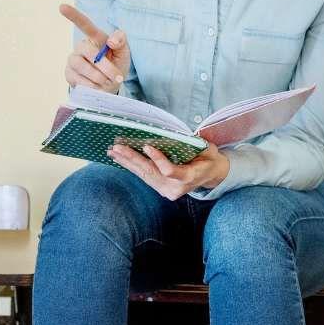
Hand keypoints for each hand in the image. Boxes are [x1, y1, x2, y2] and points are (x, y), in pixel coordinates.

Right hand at [60, 3, 130, 93]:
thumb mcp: (124, 52)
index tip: (61, 6)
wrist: (109, 86)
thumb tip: (110, 41)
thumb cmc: (116, 65)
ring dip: (98, 77)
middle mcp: (81, 47)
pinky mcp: (68, 74)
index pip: (83, 24)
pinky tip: (97, 87)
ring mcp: (73, 60)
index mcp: (94, 38)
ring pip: (81, 66)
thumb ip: (121, 41)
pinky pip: (77, 79)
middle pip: (89, 51)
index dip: (72, 15)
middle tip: (117, 77)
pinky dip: (91, 85)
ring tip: (107, 83)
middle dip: (105, 66)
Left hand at [107, 143, 228, 200]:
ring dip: (126, 162)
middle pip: (150, 172)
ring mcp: (166, 190)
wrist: (210, 175)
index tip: (146, 145)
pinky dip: (131, 166)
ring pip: (143, 175)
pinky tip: (119, 158)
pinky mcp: (159, 188)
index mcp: (189, 177)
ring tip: (112, 151)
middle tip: (117, 147)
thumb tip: (178, 134)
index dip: (158, 159)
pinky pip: (143, 176)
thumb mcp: (208, 149)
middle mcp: (175, 187)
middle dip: (132, 158)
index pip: (169, 170)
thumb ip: (196, 144)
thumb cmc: (209, 158)